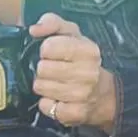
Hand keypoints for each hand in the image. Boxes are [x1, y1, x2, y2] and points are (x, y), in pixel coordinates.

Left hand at [28, 12, 117, 130]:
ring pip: (40, 87)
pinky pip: (44, 106)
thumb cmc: (82, 60)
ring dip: (44, 86)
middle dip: (43, 70)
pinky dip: (47, 103)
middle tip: (54, 71)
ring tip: (56, 84)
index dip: (45, 50)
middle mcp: (88, 72)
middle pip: (42, 69)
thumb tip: (34, 29)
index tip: (52, 54)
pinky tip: (57, 99)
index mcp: (88, 50)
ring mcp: (82, 95)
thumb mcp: (71, 35)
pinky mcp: (75, 114)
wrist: (103, 94)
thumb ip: (52, 23)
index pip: (48, 47)